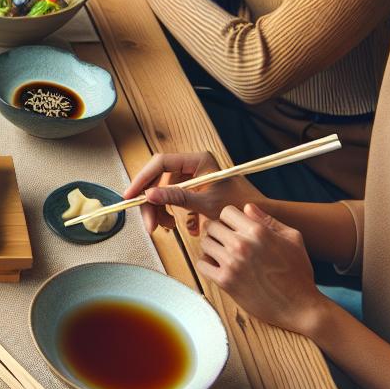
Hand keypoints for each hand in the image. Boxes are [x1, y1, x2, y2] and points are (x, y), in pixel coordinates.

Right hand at [122, 150, 265, 237]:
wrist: (258, 221)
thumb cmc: (239, 207)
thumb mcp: (205, 204)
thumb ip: (175, 198)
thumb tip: (148, 195)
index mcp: (197, 160)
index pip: (160, 163)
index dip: (142, 180)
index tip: (131, 197)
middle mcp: (193, 166)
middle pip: (159, 180)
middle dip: (152, 204)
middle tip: (150, 225)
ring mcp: (194, 178)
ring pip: (165, 192)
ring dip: (163, 212)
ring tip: (170, 228)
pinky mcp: (195, 191)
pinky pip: (175, 200)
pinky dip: (176, 215)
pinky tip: (188, 228)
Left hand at [197, 204, 330, 335]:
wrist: (300, 307)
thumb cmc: (298, 272)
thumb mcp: (293, 239)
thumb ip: (269, 220)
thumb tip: (247, 207)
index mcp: (259, 231)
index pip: (227, 211)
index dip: (230, 219)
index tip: (235, 228)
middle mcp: (243, 245)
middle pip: (211, 226)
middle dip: (218, 232)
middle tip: (227, 242)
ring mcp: (232, 263)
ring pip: (204, 243)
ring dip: (212, 247)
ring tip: (223, 254)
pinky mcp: (226, 282)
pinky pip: (202, 264)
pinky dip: (207, 265)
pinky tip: (219, 268)